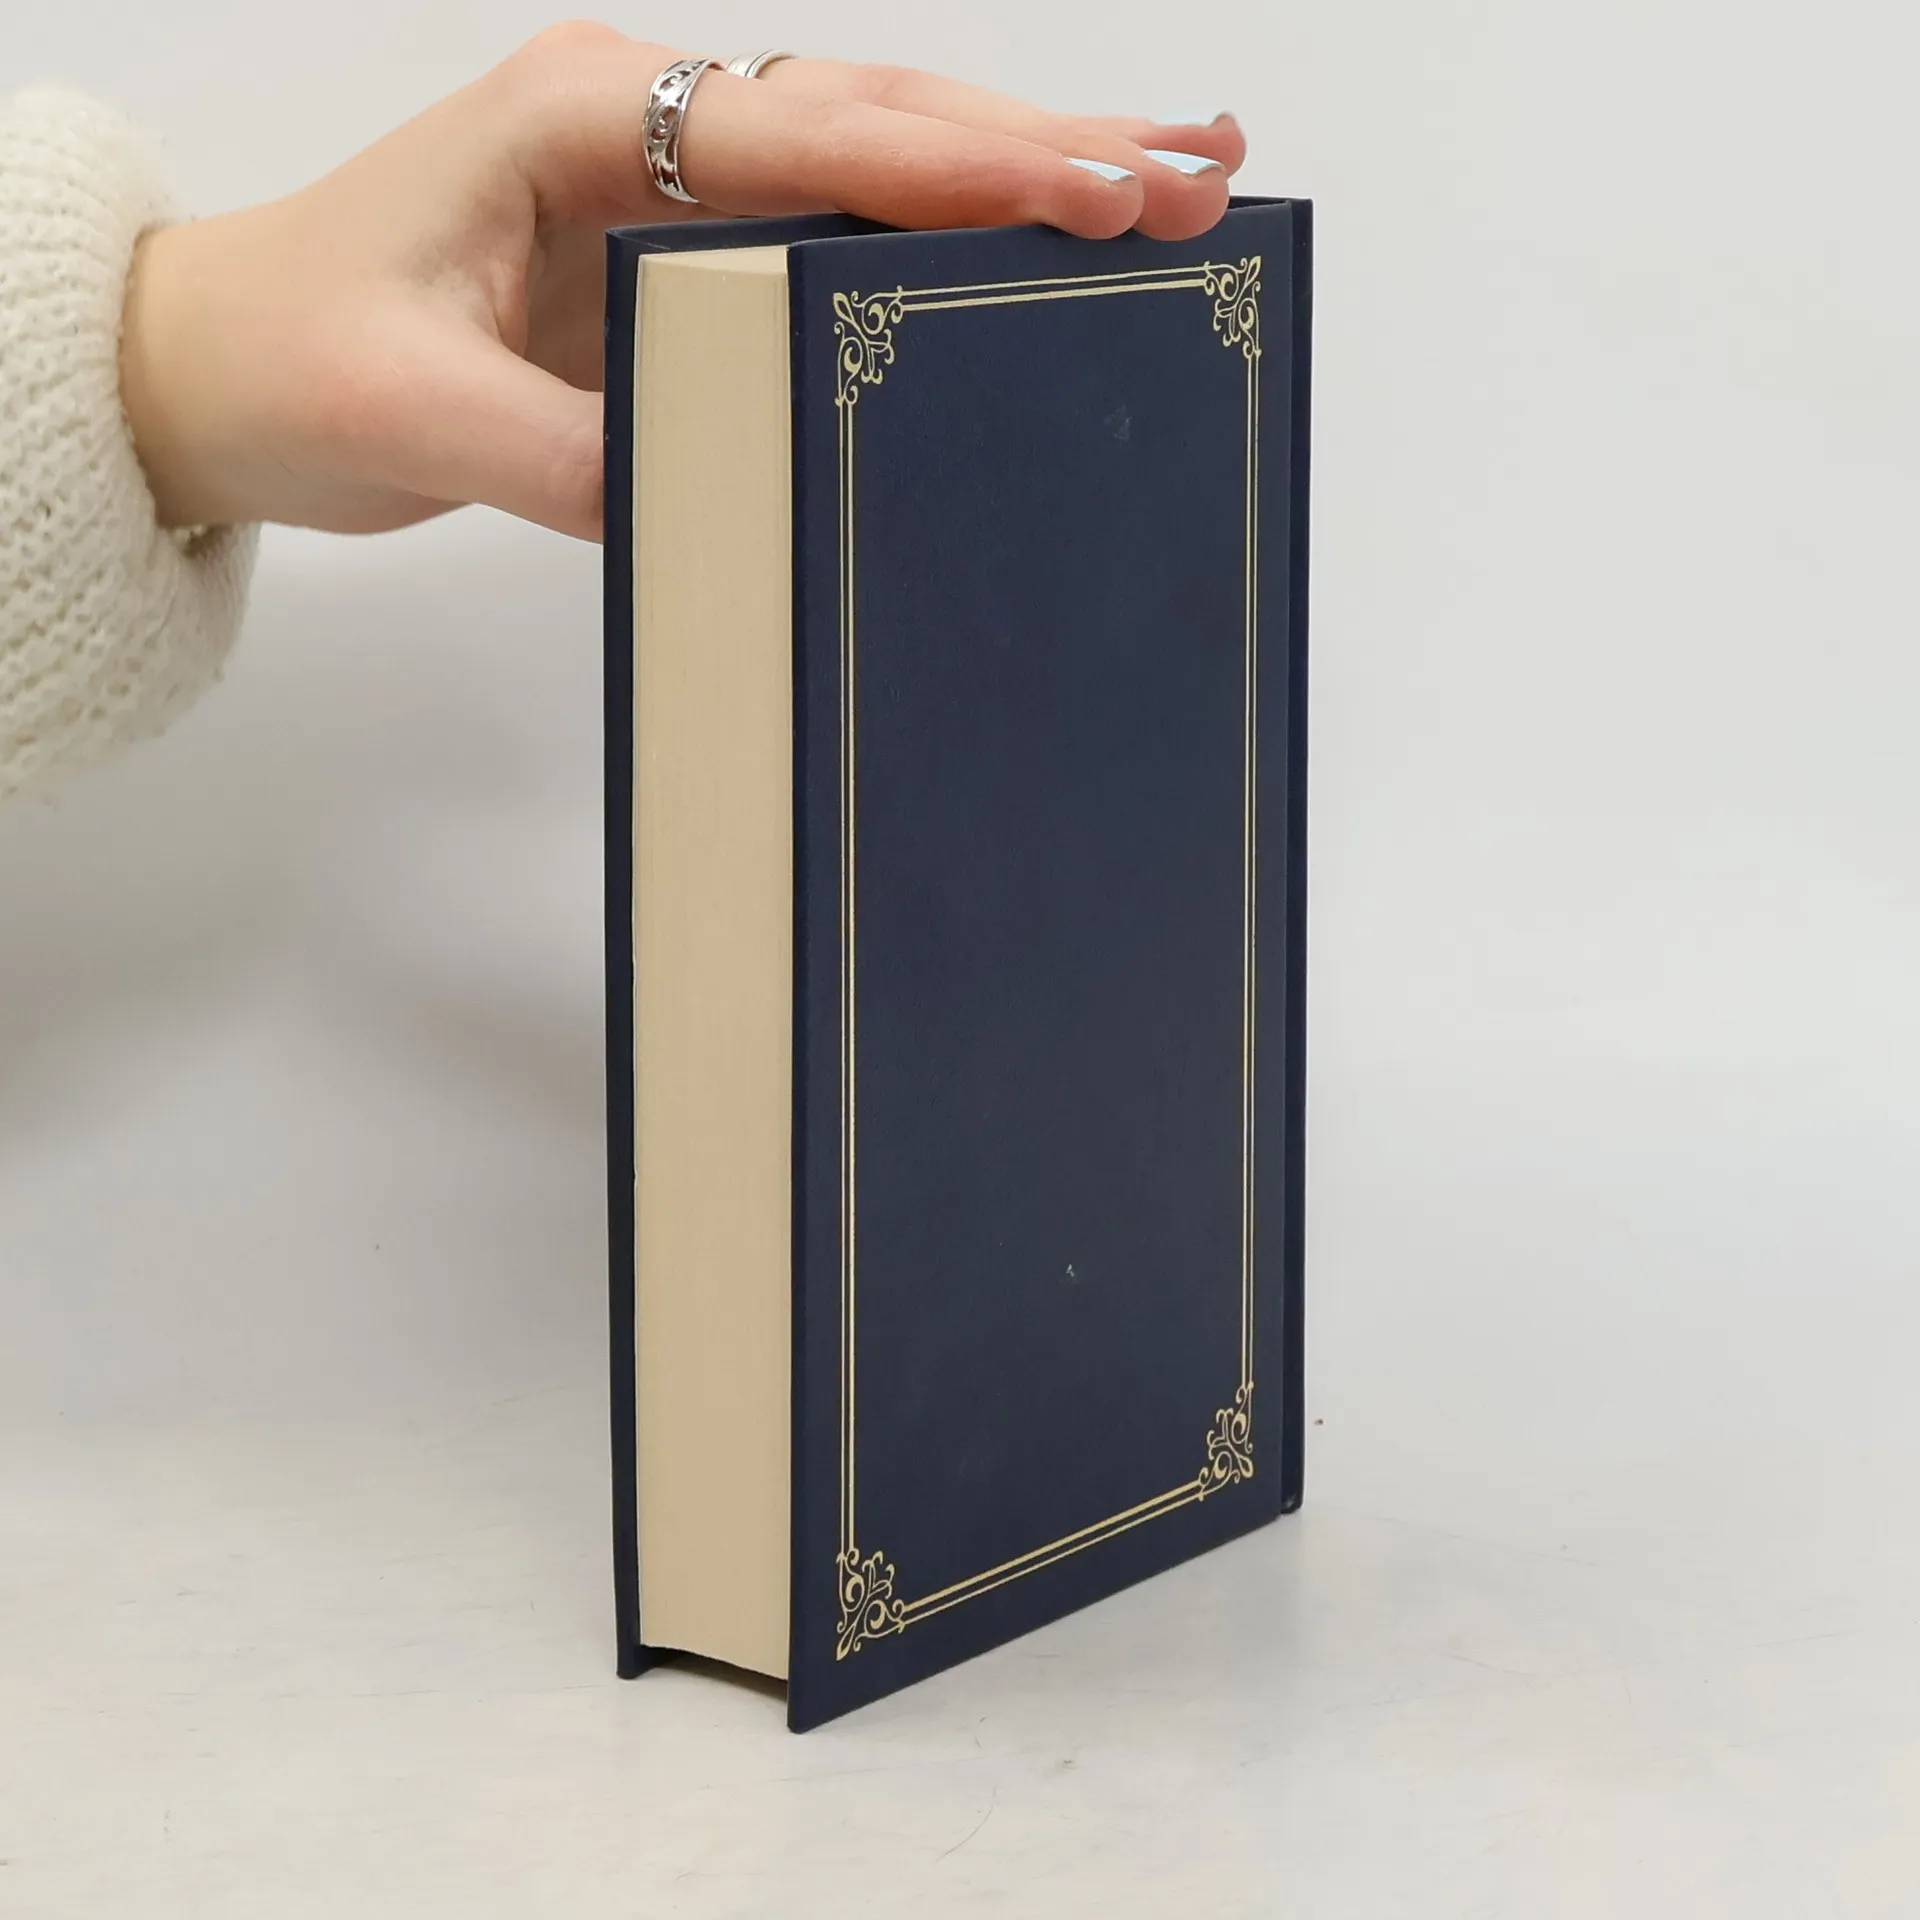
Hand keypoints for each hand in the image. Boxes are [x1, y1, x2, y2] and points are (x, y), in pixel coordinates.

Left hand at [118, 25, 1244, 542]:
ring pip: (880, 164)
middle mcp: (652, 129)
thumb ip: (556, 450)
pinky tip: (1036, 254)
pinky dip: (947, 243)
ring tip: (1174, 181)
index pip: (807, 133)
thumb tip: (709, 497)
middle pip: (881, 120)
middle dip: (1044, 141)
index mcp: (587, 118)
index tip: (1090, 188)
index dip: (957, 163)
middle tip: (1197, 168)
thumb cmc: (293, 356)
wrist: (222, 368)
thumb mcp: (410, 412)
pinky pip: (838, 240)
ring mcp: (677, 192)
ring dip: (1023, 173)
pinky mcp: (686, 262)